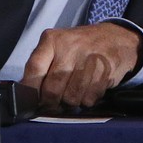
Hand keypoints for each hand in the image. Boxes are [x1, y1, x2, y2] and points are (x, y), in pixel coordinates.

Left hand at [20, 22, 141, 110]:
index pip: (34, 69)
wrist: (116, 38)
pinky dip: (86, 101)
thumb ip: (41, 66)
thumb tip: (25, 94)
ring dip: (70, 103)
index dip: (30, 91)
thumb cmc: (80, 46)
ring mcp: (89, 59)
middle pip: (52, 89)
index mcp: (53, 40)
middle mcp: (70, 47)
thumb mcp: (58, 46)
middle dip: (51, 103)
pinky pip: (88, 99)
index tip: (31, 101)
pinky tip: (88, 90)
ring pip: (70, 98)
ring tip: (73, 95)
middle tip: (53, 104)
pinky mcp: (105, 71)